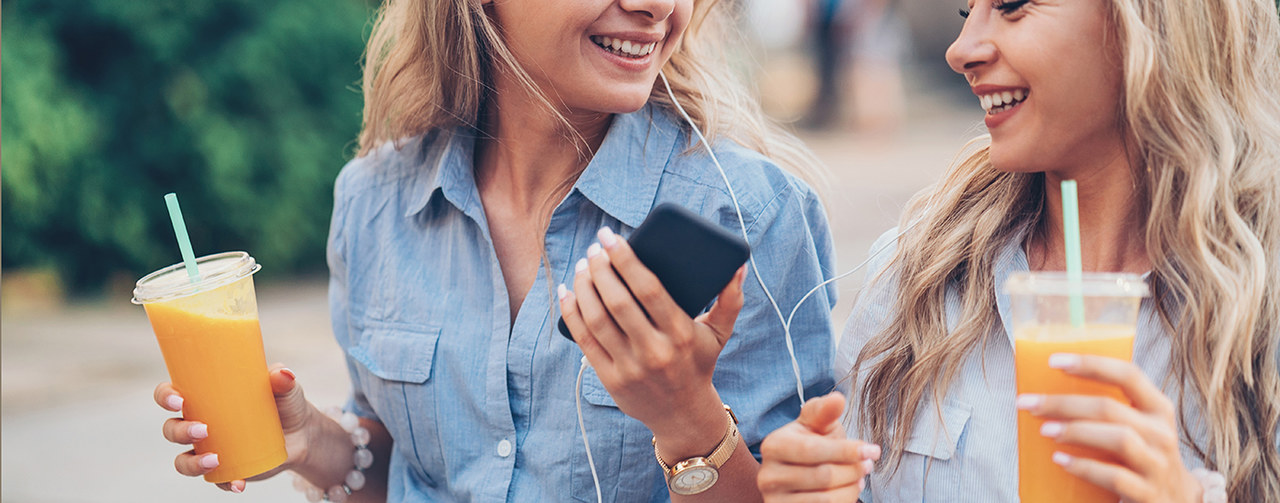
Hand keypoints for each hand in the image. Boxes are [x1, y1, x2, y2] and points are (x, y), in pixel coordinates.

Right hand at [154, 363, 317, 492]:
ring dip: (192, 463)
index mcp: (204, 398)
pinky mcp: (225, 470)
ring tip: (215, 460)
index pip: (171, 394)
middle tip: (204, 430)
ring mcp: (209, 449)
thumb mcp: (285, 389)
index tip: (178, 400)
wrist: (302, 433)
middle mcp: (200, 423)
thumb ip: (282, 379)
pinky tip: (238, 484)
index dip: (165, 397)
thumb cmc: (285, 403)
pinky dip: (224, 484)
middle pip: (172, 429)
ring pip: (183, 460)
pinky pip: (215, 481)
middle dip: (179, 431)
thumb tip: (283, 374)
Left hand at [558, 226, 745, 444]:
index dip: (625, 259)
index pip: (648, 288)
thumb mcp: (719, 334)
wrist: (683, 415)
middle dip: (600, 268)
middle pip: (618, 301)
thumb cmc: (698, 364)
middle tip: (594, 249)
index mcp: (681, 333)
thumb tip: (738, 267)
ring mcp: (630, 367)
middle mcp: (655, 350)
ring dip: (584, 287)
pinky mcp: (611, 379)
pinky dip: (571, 313)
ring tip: (582, 266)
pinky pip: (584, 340)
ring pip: (597, 318)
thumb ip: (730, 300)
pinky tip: (567, 292)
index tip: (610, 237)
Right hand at [757, 392, 879, 501]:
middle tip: (868, 465)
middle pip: (822, 476)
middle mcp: (767, 475)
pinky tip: (850, 490)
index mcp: (773, 445)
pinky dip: (843, 501)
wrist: (798, 473)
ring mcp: (774, 499)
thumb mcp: (816, 425)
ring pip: (825, 499)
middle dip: (852, 470)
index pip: (812, 450)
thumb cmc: (811, 444)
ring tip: (860, 478)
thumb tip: (838, 398)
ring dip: (851, 488)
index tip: (872, 450)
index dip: (846, 450)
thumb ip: (825, 412)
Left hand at [1017, 354, 1201, 502]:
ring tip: (1045, 429)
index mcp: (1158, 408)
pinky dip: (1084, 467)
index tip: (1054, 361)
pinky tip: (1060, 460)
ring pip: (1118, 439)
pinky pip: (1115, 477)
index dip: (1091, 364)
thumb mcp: (1137, 426)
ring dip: (1076, 431)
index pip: (1128, 375)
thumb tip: (1046, 391)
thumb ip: (1109, 409)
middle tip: (1029, 403)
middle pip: (1110, 409)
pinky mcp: (1148, 494)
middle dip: (1064, 403)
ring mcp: (1158, 465)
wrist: (1176, 501)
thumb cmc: (1141, 454)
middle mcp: (1162, 433)